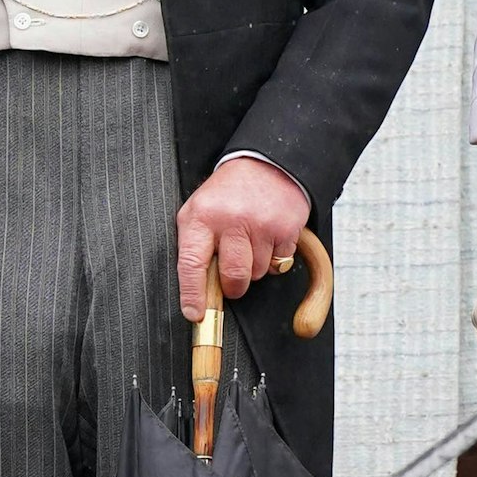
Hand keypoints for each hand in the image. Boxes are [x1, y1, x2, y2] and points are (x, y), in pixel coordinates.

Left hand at [177, 159, 311, 318]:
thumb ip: (195, 247)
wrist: (265, 163)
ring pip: (258, 273)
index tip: (195, 314)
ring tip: (251, 241)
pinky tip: (267, 236)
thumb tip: (198, 294)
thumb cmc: (227, 193)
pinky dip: (274, 258)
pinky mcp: (285, 228)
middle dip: (234, 287)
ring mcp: (260, 224)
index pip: (192, 264)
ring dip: (255, 267)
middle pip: (233, 277)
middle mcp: (230, 220)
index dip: (193, 294)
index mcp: (201, 217)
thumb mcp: (199, 211)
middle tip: (233, 278)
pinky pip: (279, 263)